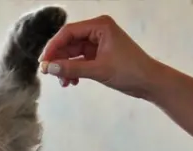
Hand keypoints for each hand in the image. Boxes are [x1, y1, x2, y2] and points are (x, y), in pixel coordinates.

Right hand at [38, 14, 160, 96]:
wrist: (149, 82)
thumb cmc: (129, 72)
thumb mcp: (98, 70)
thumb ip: (72, 69)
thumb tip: (49, 68)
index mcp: (100, 26)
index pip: (69, 32)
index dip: (53, 46)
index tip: (43, 62)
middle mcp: (98, 31)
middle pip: (69, 42)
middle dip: (59, 59)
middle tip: (48, 74)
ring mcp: (99, 43)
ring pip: (73, 53)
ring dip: (65, 67)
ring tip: (63, 83)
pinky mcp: (100, 55)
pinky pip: (80, 61)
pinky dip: (74, 70)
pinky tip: (71, 82)